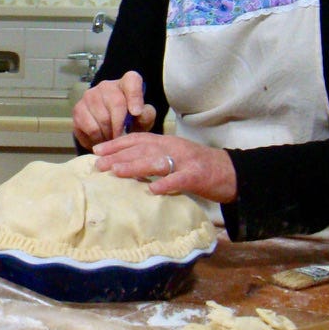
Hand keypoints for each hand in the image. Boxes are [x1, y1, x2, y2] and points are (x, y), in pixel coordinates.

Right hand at [72, 71, 155, 149]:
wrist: (110, 126)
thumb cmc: (131, 120)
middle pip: (116, 104)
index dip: (134, 96)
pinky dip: (97, 139)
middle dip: (121, 126)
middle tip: (122, 139)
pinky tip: (101, 140)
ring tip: (112, 140)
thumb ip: (146, 115)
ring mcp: (90, 95)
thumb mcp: (143, 118)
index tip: (136, 112)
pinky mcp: (78, 109)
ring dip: (108, 135)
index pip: (132, 81)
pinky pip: (89, 128)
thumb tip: (138, 113)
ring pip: (102, 119)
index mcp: (127, 82)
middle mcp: (107, 85)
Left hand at [91, 132, 236, 203]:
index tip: (97, 150)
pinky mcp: (198, 176)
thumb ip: (153, 157)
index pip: (137, 139)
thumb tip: (123, 165)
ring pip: (157, 161)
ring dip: (135, 166)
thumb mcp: (174, 156)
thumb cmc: (198, 167)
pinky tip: (152, 190)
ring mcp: (186, 161)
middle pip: (142, 149)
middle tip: (99, 164)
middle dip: (118, 156)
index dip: (116, 144)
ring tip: (117, 172)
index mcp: (166, 142)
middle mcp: (173, 147)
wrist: (232, 172)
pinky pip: (179, 179)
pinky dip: (166, 184)